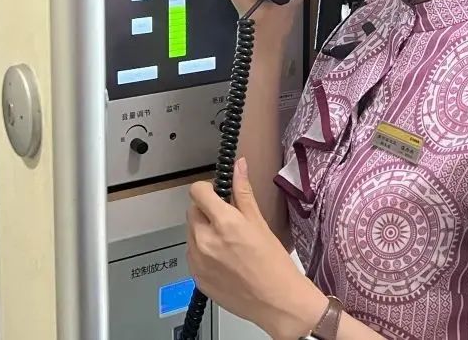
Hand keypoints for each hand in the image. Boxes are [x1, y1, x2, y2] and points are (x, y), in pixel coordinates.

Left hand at [187, 159, 326, 338]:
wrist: (276, 300)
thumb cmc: (273, 263)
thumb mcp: (259, 222)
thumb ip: (243, 192)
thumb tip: (238, 166)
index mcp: (224, 223)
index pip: (198, 192)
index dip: (207, 189)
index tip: (217, 193)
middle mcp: (205, 241)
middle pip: (193, 211)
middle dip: (207, 211)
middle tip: (228, 220)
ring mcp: (198, 261)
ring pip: (191, 233)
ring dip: (203, 231)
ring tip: (227, 243)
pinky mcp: (196, 278)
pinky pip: (192, 254)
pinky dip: (202, 252)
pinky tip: (223, 259)